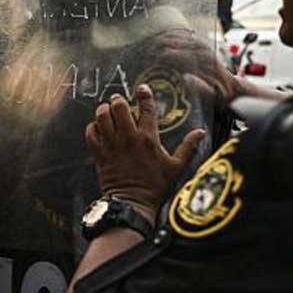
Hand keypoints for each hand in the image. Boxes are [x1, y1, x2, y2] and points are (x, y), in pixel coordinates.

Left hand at [86, 85, 205, 221]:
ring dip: (103, 110)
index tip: (142, 89)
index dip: (144, 95)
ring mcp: (112, 145)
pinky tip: (97, 127)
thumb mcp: (176, 167)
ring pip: (102, 117)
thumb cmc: (156, 186)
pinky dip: (92, 127)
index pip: (146, 109)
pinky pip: (91, 133)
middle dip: (118, 100)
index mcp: (148, 139)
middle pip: (119, 108)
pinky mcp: (100, 154)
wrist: (133, 203)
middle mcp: (128, 138)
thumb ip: (188, 147)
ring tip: (106, 109)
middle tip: (119, 100)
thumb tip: (201, 132)